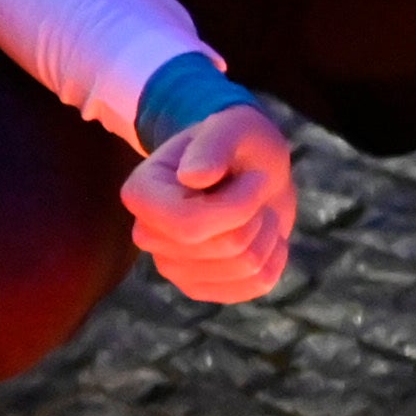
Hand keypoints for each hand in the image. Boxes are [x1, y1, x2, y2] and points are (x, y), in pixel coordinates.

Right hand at [122, 104, 296, 301]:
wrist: (246, 167)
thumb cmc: (234, 143)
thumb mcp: (230, 128)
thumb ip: (213, 145)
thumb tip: (194, 177)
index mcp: (141, 194)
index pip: (189, 225)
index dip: (238, 206)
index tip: (256, 178)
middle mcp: (147, 236)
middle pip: (224, 247)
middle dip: (256, 216)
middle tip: (253, 190)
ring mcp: (171, 267)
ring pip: (244, 266)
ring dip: (268, 233)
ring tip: (257, 210)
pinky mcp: (198, 287)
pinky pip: (254, 286)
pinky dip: (274, 257)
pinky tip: (262, 234)